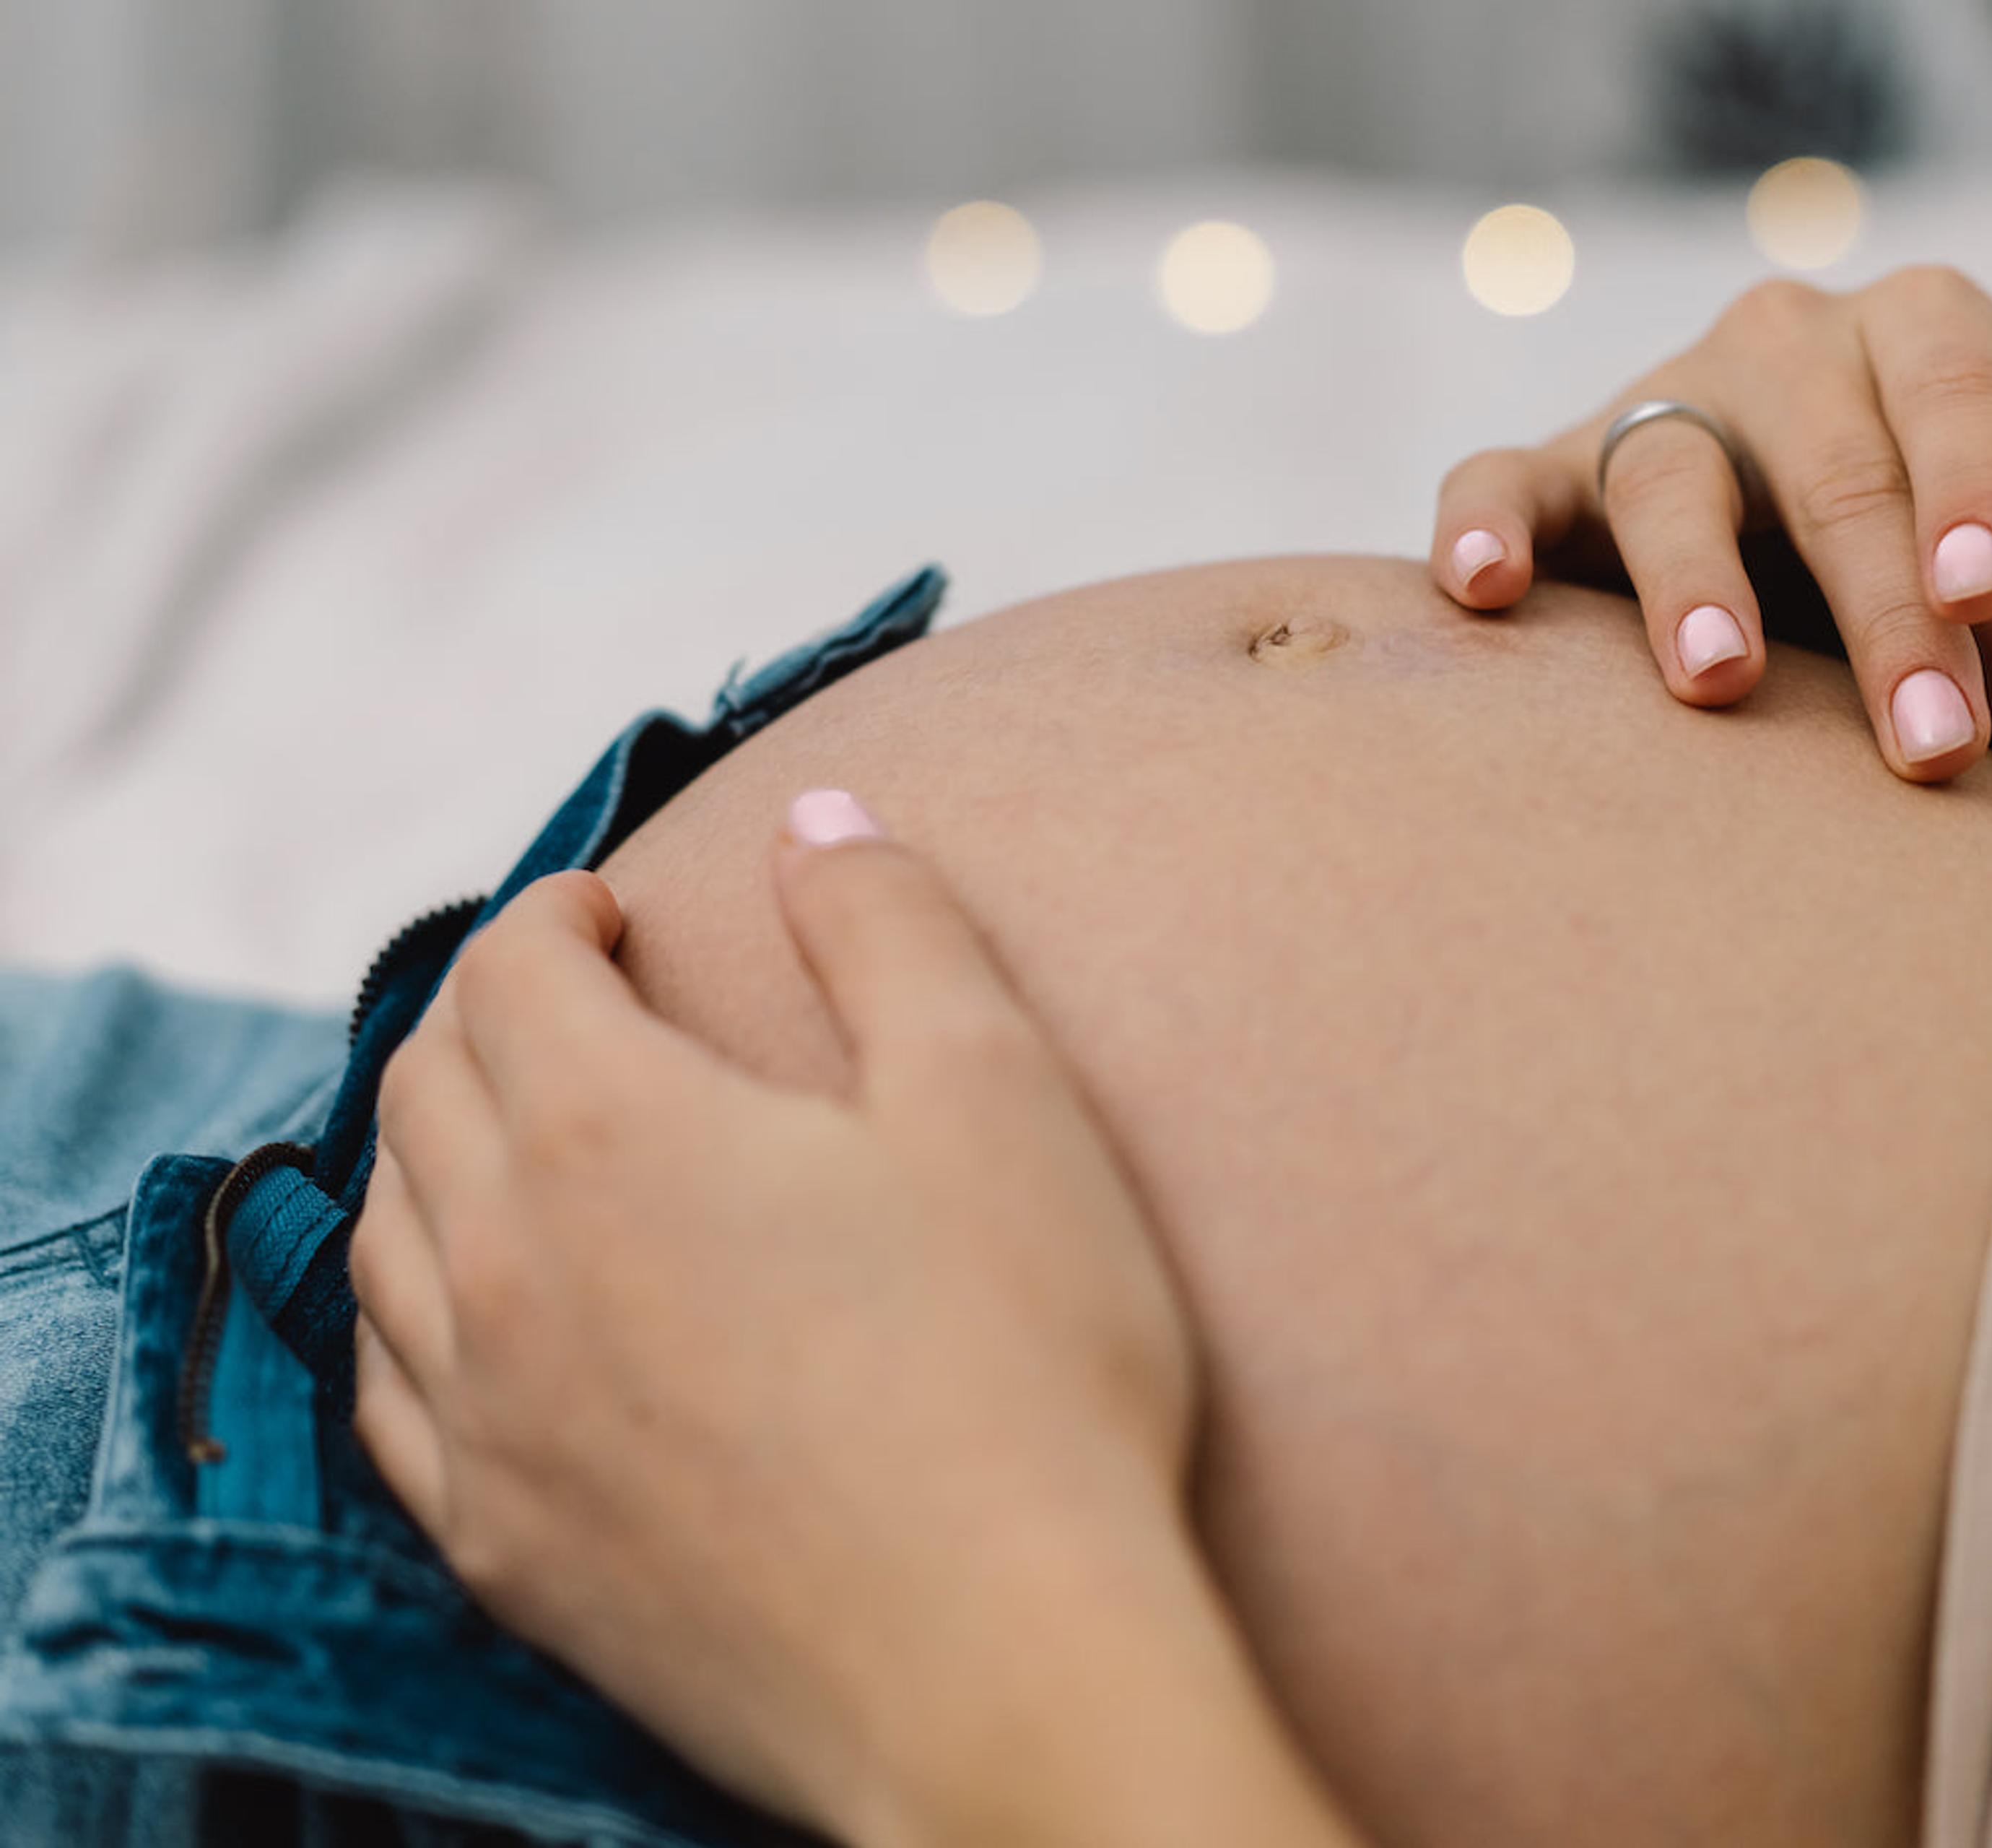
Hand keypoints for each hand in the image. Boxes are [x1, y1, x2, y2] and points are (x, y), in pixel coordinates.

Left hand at [350, 794, 1340, 1845]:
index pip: (513, 971)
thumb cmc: (1027, 1369)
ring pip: (387, 1242)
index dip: (556, 913)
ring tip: (510, 1140)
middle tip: (561, 1002)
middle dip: (483, 1017)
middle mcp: (505, 1268)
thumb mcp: (997, 1096)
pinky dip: (413, 1321)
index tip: (609, 910)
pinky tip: (473, 1325)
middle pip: (423, 1092)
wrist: (1006, 1670)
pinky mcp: (506, 1555)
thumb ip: (895, 927)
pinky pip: (394, 1403)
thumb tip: (821, 814)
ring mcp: (488, 1425)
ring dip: (431, 1156)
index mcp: (611, 1131)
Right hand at [1433, 268, 1991, 780]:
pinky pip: (1498, 480)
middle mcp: (1790, 343)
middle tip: (1928, 742)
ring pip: (1669, 478)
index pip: (1960, 389)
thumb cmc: (1923, 559)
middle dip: (1886, 614)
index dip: (1976, 487)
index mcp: (1923, 335)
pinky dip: (1484, 527)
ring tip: (1719, 680)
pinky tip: (1485, 588)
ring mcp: (1662, 401)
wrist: (1801, 550)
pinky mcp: (1552, 472)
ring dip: (1696, 582)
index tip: (1981, 594)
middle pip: (1836, 470)